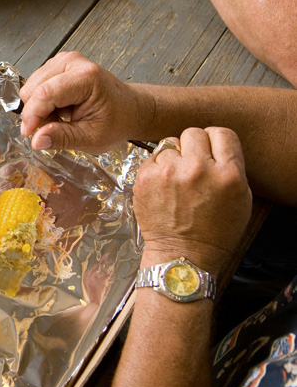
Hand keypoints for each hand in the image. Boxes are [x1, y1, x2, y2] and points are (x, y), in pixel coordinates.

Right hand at [19, 51, 151, 152]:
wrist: (131, 108)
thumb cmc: (117, 121)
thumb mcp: (92, 138)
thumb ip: (63, 138)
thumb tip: (36, 140)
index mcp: (86, 77)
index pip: (44, 94)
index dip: (32, 116)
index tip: (30, 135)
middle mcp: (73, 62)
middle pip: (33, 89)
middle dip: (36, 113)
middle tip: (54, 128)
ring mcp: (65, 61)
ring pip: (31, 86)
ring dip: (39, 108)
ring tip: (60, 119)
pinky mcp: (59, 64)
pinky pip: (36, 84)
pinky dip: (43, 101)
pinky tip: (59, 109)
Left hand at [135, 127, 250, 276]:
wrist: (183, 253)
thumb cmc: (215, 230)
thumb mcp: (241, 199)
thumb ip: (231, 166)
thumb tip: (215, 145)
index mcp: (227, 173)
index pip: (222, 133)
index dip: (216, 141)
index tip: (212, 150)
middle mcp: (197, 169)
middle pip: (193, 133)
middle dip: (194, 146)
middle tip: (193, 163)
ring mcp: (169, 172)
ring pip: (170, 144)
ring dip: (174, 158)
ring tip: (178, 180)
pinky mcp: (146, 177)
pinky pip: (153, 158)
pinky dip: (158, 168)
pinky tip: (164, 187)